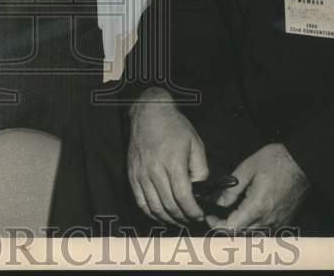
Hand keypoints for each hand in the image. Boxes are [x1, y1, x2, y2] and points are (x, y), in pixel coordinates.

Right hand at [127, 87, 208, 225]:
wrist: (149, 113)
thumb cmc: (174, 127)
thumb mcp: (196, 144)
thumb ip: (201, 170)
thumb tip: (200, 190)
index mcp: (173, 161)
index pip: (183, 196)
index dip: (192, 211)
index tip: (199, 216)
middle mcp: (154, 169)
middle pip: (168, 204)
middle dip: (182, 217)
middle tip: (191, 220)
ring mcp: (141, 173)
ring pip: (153, 206)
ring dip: (167, 219)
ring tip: (178, 220)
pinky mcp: (132, 174)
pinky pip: (140, 200)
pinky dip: (150, 212)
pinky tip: (160, 215)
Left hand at [205, 143, 308, 232]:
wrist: (302, 162)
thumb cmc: (277, 161)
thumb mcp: (247, 168)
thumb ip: (232, 188)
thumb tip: (219, 202)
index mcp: (257, 206)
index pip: (232, 228)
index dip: (217, 224)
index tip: (210, 217)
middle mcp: (268, 219)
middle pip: (241, 233)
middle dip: (226, 225)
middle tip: (217, 213)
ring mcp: (278, 222)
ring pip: (253, 232)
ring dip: (240, 225)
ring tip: (233, 211)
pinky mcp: (285, 220)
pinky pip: (265, 228)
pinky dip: (254, 223)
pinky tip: (250, 211)